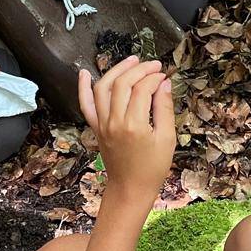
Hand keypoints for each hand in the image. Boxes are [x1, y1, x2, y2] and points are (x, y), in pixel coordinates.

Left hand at [79, 56, 174, 202]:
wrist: (130, 188)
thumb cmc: (152, 168)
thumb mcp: (167, 139)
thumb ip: (165, 109)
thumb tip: (164, 83)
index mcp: (135, 125)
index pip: (143, 89)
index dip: (154, 78)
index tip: (164, 75)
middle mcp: (114, 122)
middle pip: (123, 83)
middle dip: (139, 69)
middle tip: (153, 65)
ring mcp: (102, 124)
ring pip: (103, 87)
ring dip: (116, 70)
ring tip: (131, 61)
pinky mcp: (96, 128)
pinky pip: (85, 104)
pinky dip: (82, 88)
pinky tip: (84, 73)